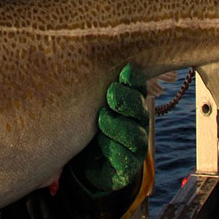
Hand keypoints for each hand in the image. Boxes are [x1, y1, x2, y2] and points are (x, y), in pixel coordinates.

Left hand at [68, 63, 148, 196]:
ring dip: (118, 125)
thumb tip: (83, 49)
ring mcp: (133, 147)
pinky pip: (125, 160)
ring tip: (102, 117)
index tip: (125, 71)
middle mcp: (136, 123)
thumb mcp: (84, 98)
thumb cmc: (82, 121)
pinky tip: (102, 142)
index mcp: (129, 103)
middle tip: (112, 91)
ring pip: (135, 135)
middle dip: (127, 100)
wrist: (79, 161)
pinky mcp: (125, 169)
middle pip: (139, 110)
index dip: (134, 80)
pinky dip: (114, 150)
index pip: (138, 88)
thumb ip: (89, 80)